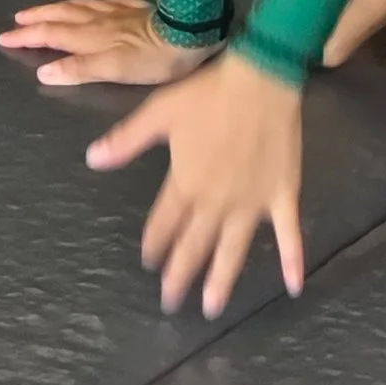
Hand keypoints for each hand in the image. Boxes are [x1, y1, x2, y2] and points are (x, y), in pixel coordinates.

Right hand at [0, 0, 214, 90]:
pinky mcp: (139, 8)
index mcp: (91, 37)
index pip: (51, 35)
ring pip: (81, 6)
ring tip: (46, 8)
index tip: (4, 36)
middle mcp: (101, 21)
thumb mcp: (112, 69)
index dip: (27, 36)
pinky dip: (92, 2)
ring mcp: (120, 11)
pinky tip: (95, 3)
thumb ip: (78, 68)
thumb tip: (43, 71)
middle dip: (37, 18)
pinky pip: (107, 1)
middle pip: (62, 16)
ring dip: (59, 8)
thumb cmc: (152, 58)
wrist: (190, 33)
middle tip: (17, 19)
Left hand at [87, 51, 306, 316]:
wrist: (262, 76)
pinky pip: (289, 232)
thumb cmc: (209, 92)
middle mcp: (215, 202)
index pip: (163, 226)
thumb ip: (126, 140)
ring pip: (233, 249)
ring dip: (221, 280)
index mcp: (185, 184)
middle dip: (179, 276)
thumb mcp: (159, 112)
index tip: (149, 262)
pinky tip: (293, 287)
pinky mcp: (281, 194)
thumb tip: (91, 160)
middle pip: (194, 246)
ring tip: (212, 308)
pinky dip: (291, 260)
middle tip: (170, 303)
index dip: (154, 246)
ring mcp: (251, 202)